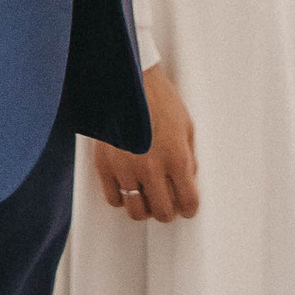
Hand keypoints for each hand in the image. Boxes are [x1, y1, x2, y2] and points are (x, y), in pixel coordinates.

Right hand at [89, 65, 198, 223]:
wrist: (126, 81)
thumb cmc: (158, 99)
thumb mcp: (186, 126)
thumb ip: (189, 158)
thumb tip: (189, 182)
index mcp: (176, 158)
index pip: (188, 202)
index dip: (189, 207)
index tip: (186, 206)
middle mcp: (151, 168)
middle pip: (162, 213)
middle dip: (168, 210)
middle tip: (167, 201)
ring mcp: (126, 168)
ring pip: (136, 212)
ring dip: (144, 208)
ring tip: (146, 197)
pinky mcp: (104, 165)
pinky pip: (113, 199)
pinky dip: (121, 198)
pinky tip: (128, 186)